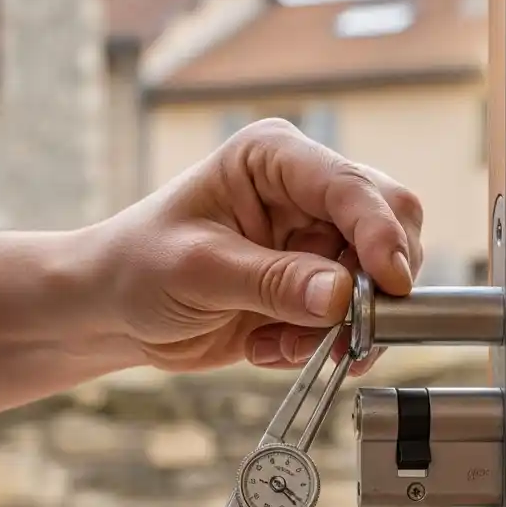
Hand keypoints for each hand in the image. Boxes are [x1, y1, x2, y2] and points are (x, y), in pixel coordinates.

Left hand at [91, 118, 423, 373]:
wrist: (116, 312)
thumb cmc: (139, 268)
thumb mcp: (200, 271)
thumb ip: (273, 282)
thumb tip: (341, 297)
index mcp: (275, 159)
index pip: (350, 186)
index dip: (379, 233)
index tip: (389, 284)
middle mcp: (305, 193)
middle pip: (387, 225)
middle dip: (372, 286)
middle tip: (345, 331)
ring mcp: (314, 242)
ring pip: (376, 281)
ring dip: (341, 326)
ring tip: (282, 344)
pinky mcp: (313, 287)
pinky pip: (350, 319)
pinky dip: (321, 344)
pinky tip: (270, 346)